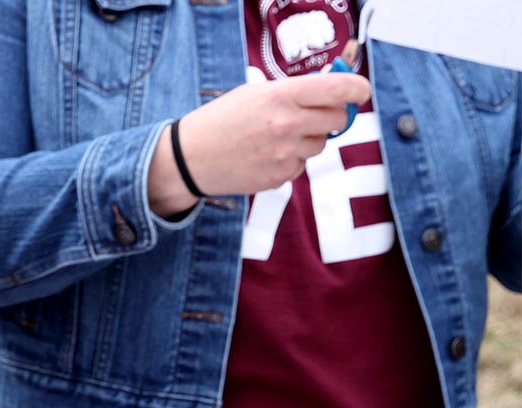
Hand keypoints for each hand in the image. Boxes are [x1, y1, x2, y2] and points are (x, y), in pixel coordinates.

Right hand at [147, 70, 371, 216]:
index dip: (357, 89)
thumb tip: (333, 90)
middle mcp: (288, 125)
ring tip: (274, 139)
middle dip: (330, 116)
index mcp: (282, 96)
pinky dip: (290, 160)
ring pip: (320, 145)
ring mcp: (285, 154)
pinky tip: (264, 156)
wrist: (188, 159)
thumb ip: (295, 90)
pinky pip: (301, 166)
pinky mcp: (280, 177)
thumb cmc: (220, 120)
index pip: (340, 90)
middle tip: (309, 116)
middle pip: (338, 120)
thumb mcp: (255, 92)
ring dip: (306, 140)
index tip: (359, 92)